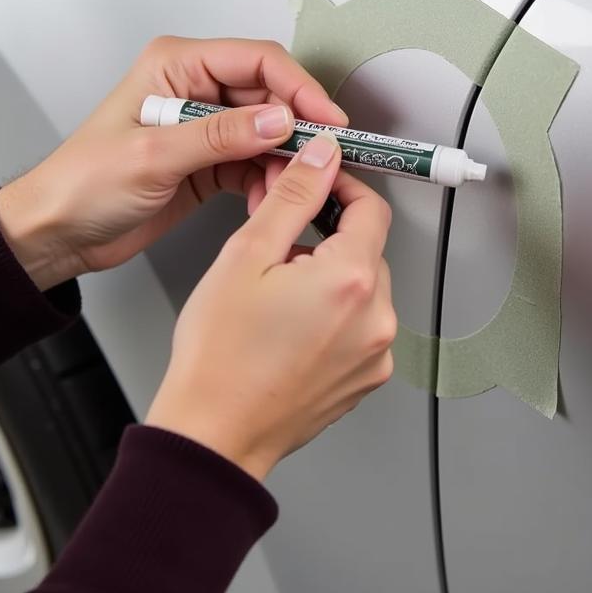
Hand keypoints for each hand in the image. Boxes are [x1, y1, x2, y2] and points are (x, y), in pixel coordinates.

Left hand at [0, 36, 346, 290]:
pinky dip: (269, 181)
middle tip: (319, 161)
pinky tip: (269, 199)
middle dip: (297, 129)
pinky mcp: (211, 160)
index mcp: (178, 66)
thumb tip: (279, 122)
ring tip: (290, 189)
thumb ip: (220, 136)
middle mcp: (196, 89)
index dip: (298, 88)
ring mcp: (206, 126)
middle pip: (271, 96)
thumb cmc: (81, 184)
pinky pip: (257, 163)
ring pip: (270, 132)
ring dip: (286, 161)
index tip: (327, 120)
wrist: (58, 233)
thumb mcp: (153, 156)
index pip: (257, 61)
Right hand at [145, 131, 395, 480]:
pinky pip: (362, 327)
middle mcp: (377, 318)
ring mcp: (376, 354)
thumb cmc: (219, 357)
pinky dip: (336, 317)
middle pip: (368, 250)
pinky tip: (293, 330)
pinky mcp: (367, 378)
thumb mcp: (247, 255)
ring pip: (364, 289)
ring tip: (280, 301)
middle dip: (330, 240)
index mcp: (351, 280)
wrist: (214, 435)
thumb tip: (322, 157)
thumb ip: (293, 196)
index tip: (320, 185)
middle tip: (280, 253)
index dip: (343, 188)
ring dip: (332, 281)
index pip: (371, 208)